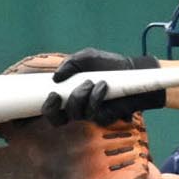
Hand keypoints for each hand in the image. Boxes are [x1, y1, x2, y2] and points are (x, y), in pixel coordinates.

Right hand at [40, 49, 160, 126]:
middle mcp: (76, 108)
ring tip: (91, 82)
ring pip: (75, 114)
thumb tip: (55, 77)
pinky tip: (103, 86)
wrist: (131, 71)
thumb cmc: (107, 64)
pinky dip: (96, 98)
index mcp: (67, 95)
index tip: (52, 94)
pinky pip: (94, 113)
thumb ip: (69, 63)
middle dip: (53, 109)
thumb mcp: (86, 57)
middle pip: (57, 120)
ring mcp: (89, 114)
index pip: (51, 109)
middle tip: (57, 95)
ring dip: (79, 97)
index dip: (47, 108)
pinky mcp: (103, 117)